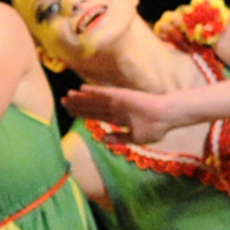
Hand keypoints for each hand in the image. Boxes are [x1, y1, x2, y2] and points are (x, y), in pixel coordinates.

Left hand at [60, 83, 186, 143]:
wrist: (167, 118)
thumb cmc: (155, 128)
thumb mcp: (135, 138)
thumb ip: (119, 139)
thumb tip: (103, 140)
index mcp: (118, 118)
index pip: (96, 115)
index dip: (83, 114)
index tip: (70, 113)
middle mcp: (115, 108)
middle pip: (92, 107)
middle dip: (77, 106)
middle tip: (62, 102)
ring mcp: (118, 101)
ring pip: (95, 100)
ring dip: (81, 98)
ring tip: (67, 96)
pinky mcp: (122, 95)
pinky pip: (104, 93)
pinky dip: (93, 91)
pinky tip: (82, 89)